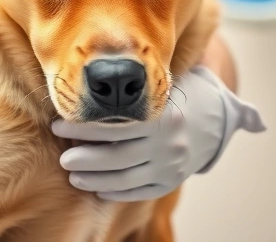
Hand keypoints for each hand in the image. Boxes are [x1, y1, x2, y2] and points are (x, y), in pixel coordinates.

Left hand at [51, 65, 265, 201]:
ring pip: (126, 179)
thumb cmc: (175, 94)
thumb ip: (128, 85)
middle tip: (63, 159)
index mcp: (163, 116)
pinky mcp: (171, 182)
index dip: (83, 128)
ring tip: (73, 175)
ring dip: (95, 180)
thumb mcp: (160, 83)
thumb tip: (82, 83)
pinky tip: (97, 188)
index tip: (59, 124)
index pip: (115, 126)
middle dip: (85, 160)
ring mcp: (171, 166)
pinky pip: (139, 192)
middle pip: (117, 157)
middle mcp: (169, 144)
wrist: (216, 119)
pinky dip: (116, 192)